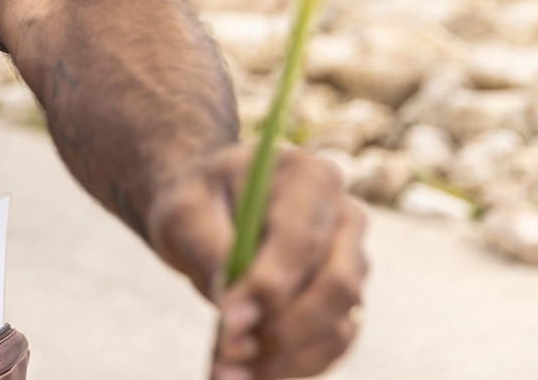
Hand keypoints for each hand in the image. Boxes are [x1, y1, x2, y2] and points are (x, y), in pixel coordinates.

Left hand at [144, 144, 367, 379]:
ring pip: (339, 324)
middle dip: (283, 329)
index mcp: (308, 177)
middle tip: (229, 353)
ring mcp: (353, 262)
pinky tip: (248, 377)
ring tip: (227, 373)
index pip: (301, 239)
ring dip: (285, 359)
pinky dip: (293, 369)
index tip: (228, 320)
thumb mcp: (184, 212)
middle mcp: (345, 218)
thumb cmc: (197, 201)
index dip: (270, 285)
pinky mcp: (345, 302)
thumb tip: (234, 314)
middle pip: (336, 286)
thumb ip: (208, 251)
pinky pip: (333, 346)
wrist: (211, 209)